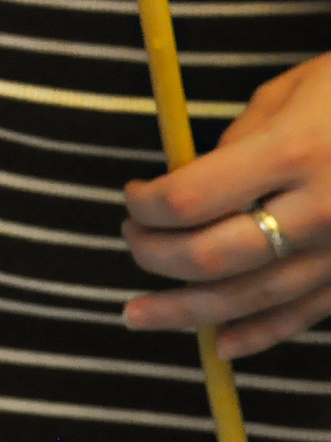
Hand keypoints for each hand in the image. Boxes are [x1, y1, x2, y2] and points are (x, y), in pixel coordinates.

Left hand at [122, 53, 330, 357]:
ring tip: (137, 315)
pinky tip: (222, 346)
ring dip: (188, 311)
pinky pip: (306, 313)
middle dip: (156, 255)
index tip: (132, 196)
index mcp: (291, 152)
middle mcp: (319, 210)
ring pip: (253, 297)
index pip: (190, 197)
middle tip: (131, 240)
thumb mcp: (287, 95)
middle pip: (214, 255)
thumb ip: (237, 145)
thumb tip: (188, 183)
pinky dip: (261, 333)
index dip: (146, 205)